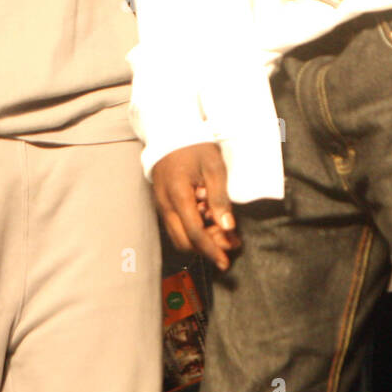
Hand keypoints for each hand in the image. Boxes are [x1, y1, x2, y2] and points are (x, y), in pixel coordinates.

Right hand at [151, 142, 239, 270]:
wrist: (170, 130)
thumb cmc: (194, 145)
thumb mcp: (213, 167)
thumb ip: (219, 198)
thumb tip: (228, 226)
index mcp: (178, 196)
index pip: (195, 233)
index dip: (212, 250)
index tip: (226, 262)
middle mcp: (165, 205)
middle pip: (185, 241)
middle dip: (208, 247)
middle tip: (230, 243)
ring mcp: (161, 204)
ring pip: (179, 235)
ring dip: (201, 239)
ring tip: (224, 230)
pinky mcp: (162, 201)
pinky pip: (176, 224)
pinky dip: (193, 227)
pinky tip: (210, 218)